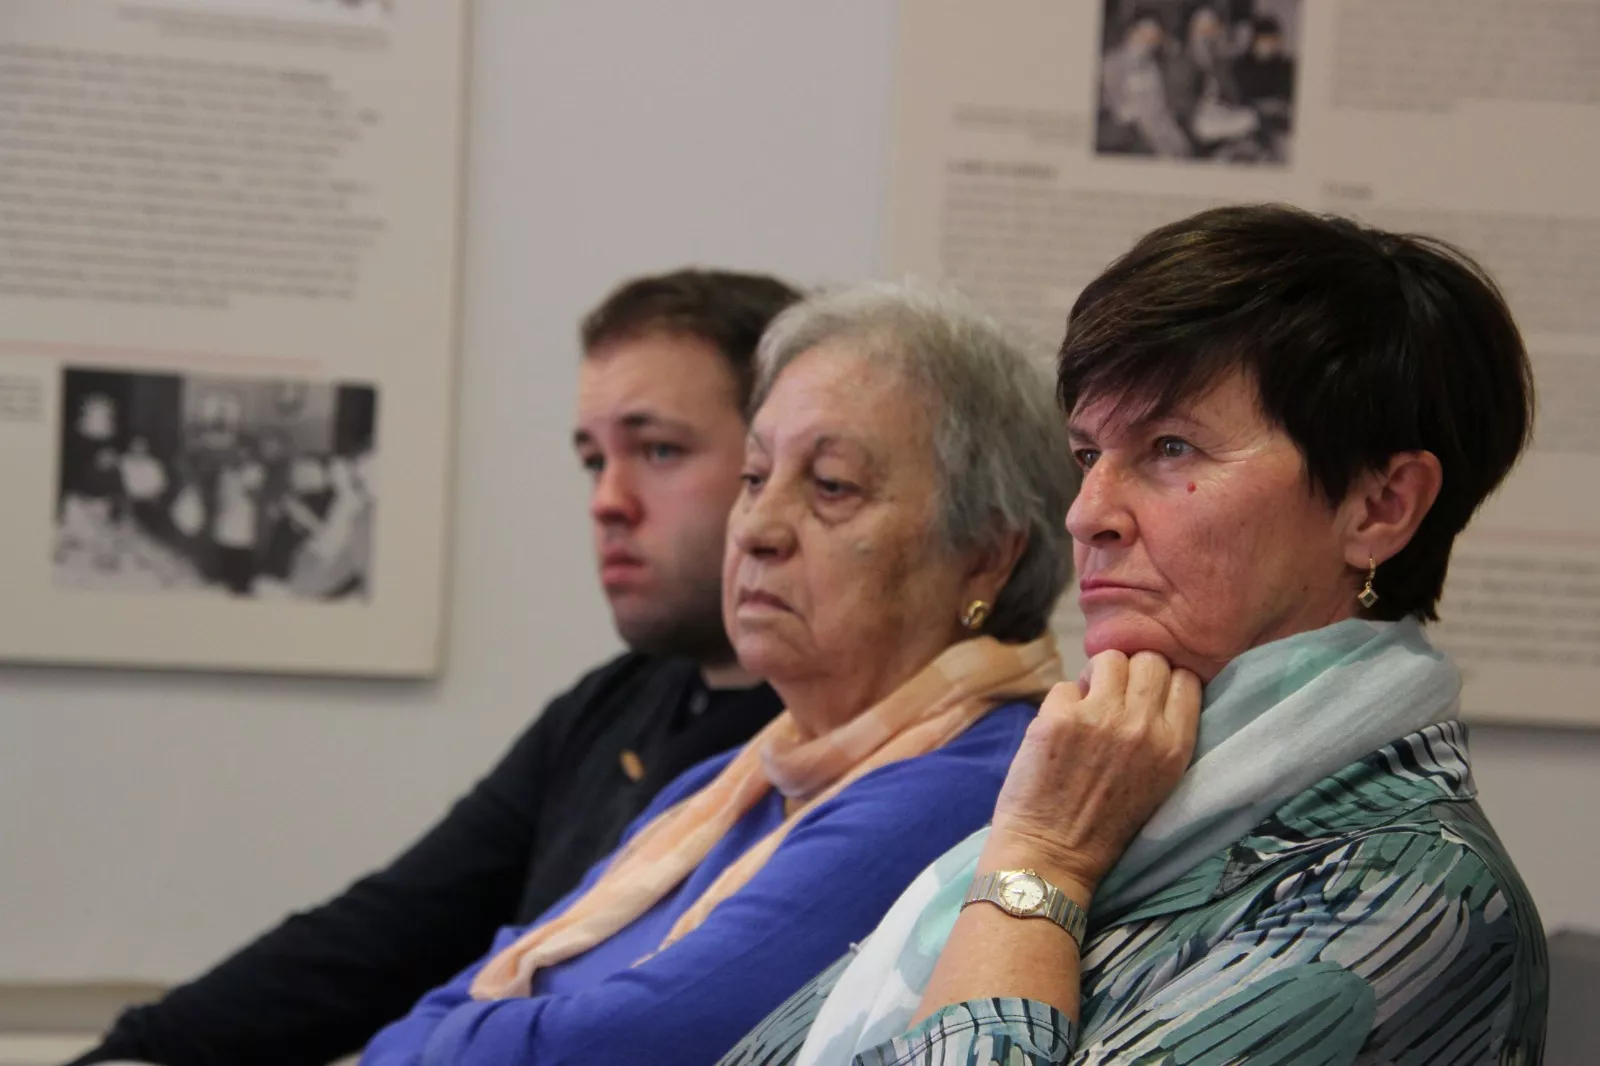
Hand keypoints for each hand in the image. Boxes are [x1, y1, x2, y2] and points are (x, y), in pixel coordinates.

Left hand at [983, 650, 1201, 897]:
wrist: (1052, 853)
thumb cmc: (1105, 823)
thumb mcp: (1158, 781)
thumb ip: (1162, 733)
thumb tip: (1148, 685)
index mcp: (1175, 746)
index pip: (1185, 678)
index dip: (1162, 681)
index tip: (1144, 696)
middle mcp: (1143, 726)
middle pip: (1149, 659)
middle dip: (1130, 672)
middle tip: (1111, 698)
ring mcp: (1101, 718)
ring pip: (1108, 659)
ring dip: (1096, 677)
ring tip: (1086, 707)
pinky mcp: (1060, 718)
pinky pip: (1065, 685)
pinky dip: (1061, 703)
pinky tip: (1058, 731)